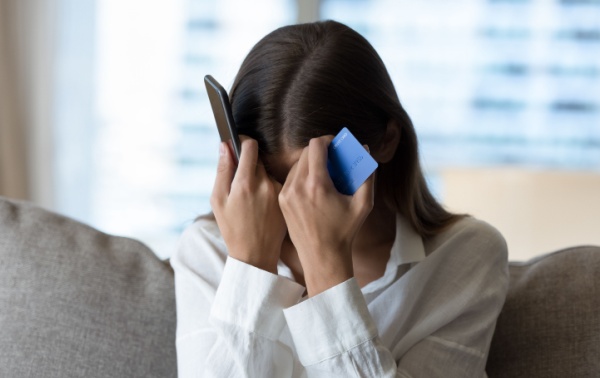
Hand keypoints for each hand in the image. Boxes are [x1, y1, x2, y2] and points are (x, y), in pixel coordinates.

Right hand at [210, 138, 285, 273]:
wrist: (255, 254)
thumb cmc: (232, 228)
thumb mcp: (218, 200)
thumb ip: (222, 170)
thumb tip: (225, 145)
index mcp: (245, 183)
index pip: (250, 146)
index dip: (243, 141)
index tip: (239, 143)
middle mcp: (265, 184)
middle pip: (258, 159)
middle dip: (249, 163)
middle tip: (241, 180)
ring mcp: (279, 192)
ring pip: (267, 172)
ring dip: (259, 177)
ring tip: (251, 199)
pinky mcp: (287, 199)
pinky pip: (276, 184)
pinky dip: (268, 189)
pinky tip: (263, 206)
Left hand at [278, 136, 374, 295]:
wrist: (322, 256)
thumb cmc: (345, 231)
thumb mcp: (363, 204)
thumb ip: (367, 175)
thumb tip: (364, 149)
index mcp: (317, 185)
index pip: (315, 146)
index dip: (327, 140)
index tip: (335, 145)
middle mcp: (298, 187)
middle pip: (305, 152)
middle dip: (320, 151)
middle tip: (332, 158)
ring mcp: (286, 194)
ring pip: (296, 164)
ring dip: (310, 163)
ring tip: (323, 172)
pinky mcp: (281, 200)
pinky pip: (290, 178)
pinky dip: (301, 176)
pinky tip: (313, 185)